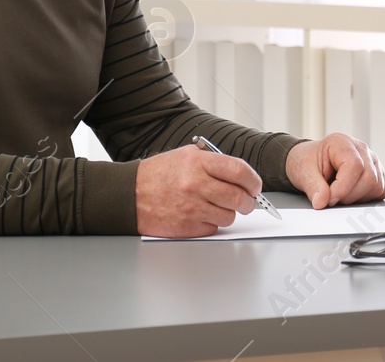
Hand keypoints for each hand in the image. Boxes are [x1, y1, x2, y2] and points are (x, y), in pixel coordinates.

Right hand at [135, 144, 259, 236]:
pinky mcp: (186, 226)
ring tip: (218, 206)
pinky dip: (212, 223)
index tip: (255, 186)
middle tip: (247, 201)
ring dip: (229, 213)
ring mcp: (191, 207)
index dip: (253, 180)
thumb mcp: (185, 156)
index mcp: (198, 163)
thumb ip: (213, 161)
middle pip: (238, 197)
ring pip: (229, 215)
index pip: (239, 171)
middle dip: (248, 201)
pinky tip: (202, 214)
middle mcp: (195, 184)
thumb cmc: (158, 175)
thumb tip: (242, 174)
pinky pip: (213, 228)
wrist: (129, 195)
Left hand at [285, 133, 384, 208]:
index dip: (343, 187)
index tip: (329, 199)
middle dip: (349, 195)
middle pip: (369, 177)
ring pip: (377, 186)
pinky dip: (366, 198)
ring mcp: (372, 161)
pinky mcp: (377, 173)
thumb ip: (312, 186)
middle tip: (332, 198)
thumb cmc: (308, 162)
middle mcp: (361, 149)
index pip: (354, 165)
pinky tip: (351, 195)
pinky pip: (381, 190)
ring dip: (357, 198)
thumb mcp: (303, 172)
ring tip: (340, 195)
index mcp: (342, 143)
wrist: (311, 162)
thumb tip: (321, 202)